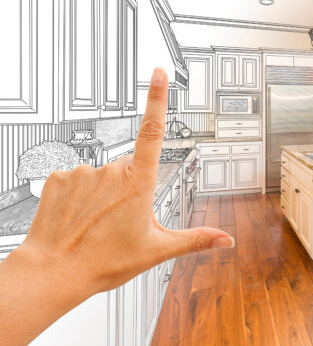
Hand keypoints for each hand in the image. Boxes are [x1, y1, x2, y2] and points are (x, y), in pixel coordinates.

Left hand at [0, 68, 232, 345]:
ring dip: (104, 193)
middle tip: (122, 220)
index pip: (152, 131)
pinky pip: (77, 179)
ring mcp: (82, 172)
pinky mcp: (58, 178)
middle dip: (130, 188)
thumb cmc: (103, 262)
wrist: (54, 272)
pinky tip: (78, 216)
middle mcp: (110, 171)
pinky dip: (80, 195)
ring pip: (102, 175)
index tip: (158, 73)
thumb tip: (226, 240)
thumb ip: (195, 239)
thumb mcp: (157, 250)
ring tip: (98, 224)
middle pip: (128, 168)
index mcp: (138, 183)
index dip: (157, 98)